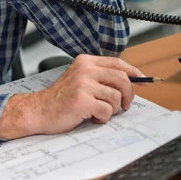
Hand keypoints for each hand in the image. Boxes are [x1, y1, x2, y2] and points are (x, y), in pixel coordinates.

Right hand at [0, 54, 145, 138]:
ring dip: (111, 110)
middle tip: (124, 105)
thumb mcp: (80, 79)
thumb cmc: (61, 98)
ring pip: (115, 97)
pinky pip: (106, 111)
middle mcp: (84, 69)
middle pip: (121, 78)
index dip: (133, 72)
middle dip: (128, 95)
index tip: (141, 80)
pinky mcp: (82, 100)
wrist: (39, 110)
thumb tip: (129, 81)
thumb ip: (100, 76)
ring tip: (98, 112)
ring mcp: (83, 84)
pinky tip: (91, 117)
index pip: (117, 63)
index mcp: (85, 61)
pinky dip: (102, 118)